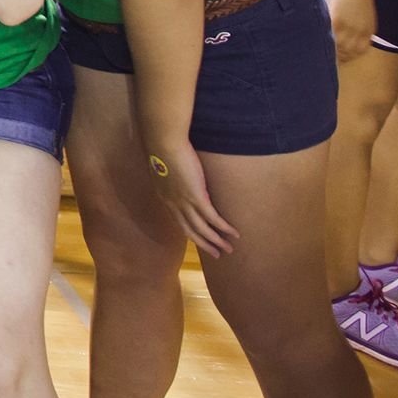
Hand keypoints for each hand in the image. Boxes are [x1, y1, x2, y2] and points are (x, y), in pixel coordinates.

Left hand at [146, 138, 238, 256]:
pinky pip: (213, 218)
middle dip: (204, 244)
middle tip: (216, 254)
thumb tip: (180, 168)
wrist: (164, 143)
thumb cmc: (164, 147)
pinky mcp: (197, 198)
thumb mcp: (165, 164)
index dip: (191, 232)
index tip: (201, 239)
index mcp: (165, 197)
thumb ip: (172, 172)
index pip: (179, 220)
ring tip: (228, 249)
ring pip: (202, 229)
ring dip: (216, 241)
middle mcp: (173, 204)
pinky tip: (234, 233)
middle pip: (190, 231)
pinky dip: (224, 227)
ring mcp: (185, 203)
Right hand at [326, 0, 377, 61]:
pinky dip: (326, 40)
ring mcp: (348, 27)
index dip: (352, 56)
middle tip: (333, 59)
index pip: (360, 50)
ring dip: (333, 51)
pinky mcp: (336, 21)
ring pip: (339, 46)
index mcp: (369, 29)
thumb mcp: (365, 14)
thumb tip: (349, 38)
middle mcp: (360, 31)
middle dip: (342, 56)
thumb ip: (360, 27)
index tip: (345, 57)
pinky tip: (321, 42)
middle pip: (349, 51)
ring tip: (326, 52)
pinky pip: (330, 36)